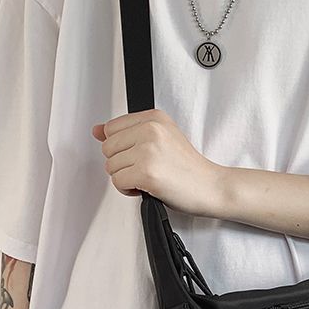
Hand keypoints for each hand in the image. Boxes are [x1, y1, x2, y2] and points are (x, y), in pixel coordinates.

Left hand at [92, 108, 223, 215]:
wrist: (212, 187)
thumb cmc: (189, 169)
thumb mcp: (161, 139)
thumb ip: (128, 133)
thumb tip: (96, 130)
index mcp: (154, 117)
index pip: (112, 128)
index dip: (122, 148)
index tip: (139, 156)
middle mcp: (150, 130)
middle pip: (108, 148)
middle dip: (122, 164)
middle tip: (146, 169)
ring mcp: (148, 150)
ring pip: (111, 166)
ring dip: (126, 178)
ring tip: (149, 178)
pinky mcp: (146, 172)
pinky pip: (118, 182)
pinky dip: (129, 190)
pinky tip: (147, 188)